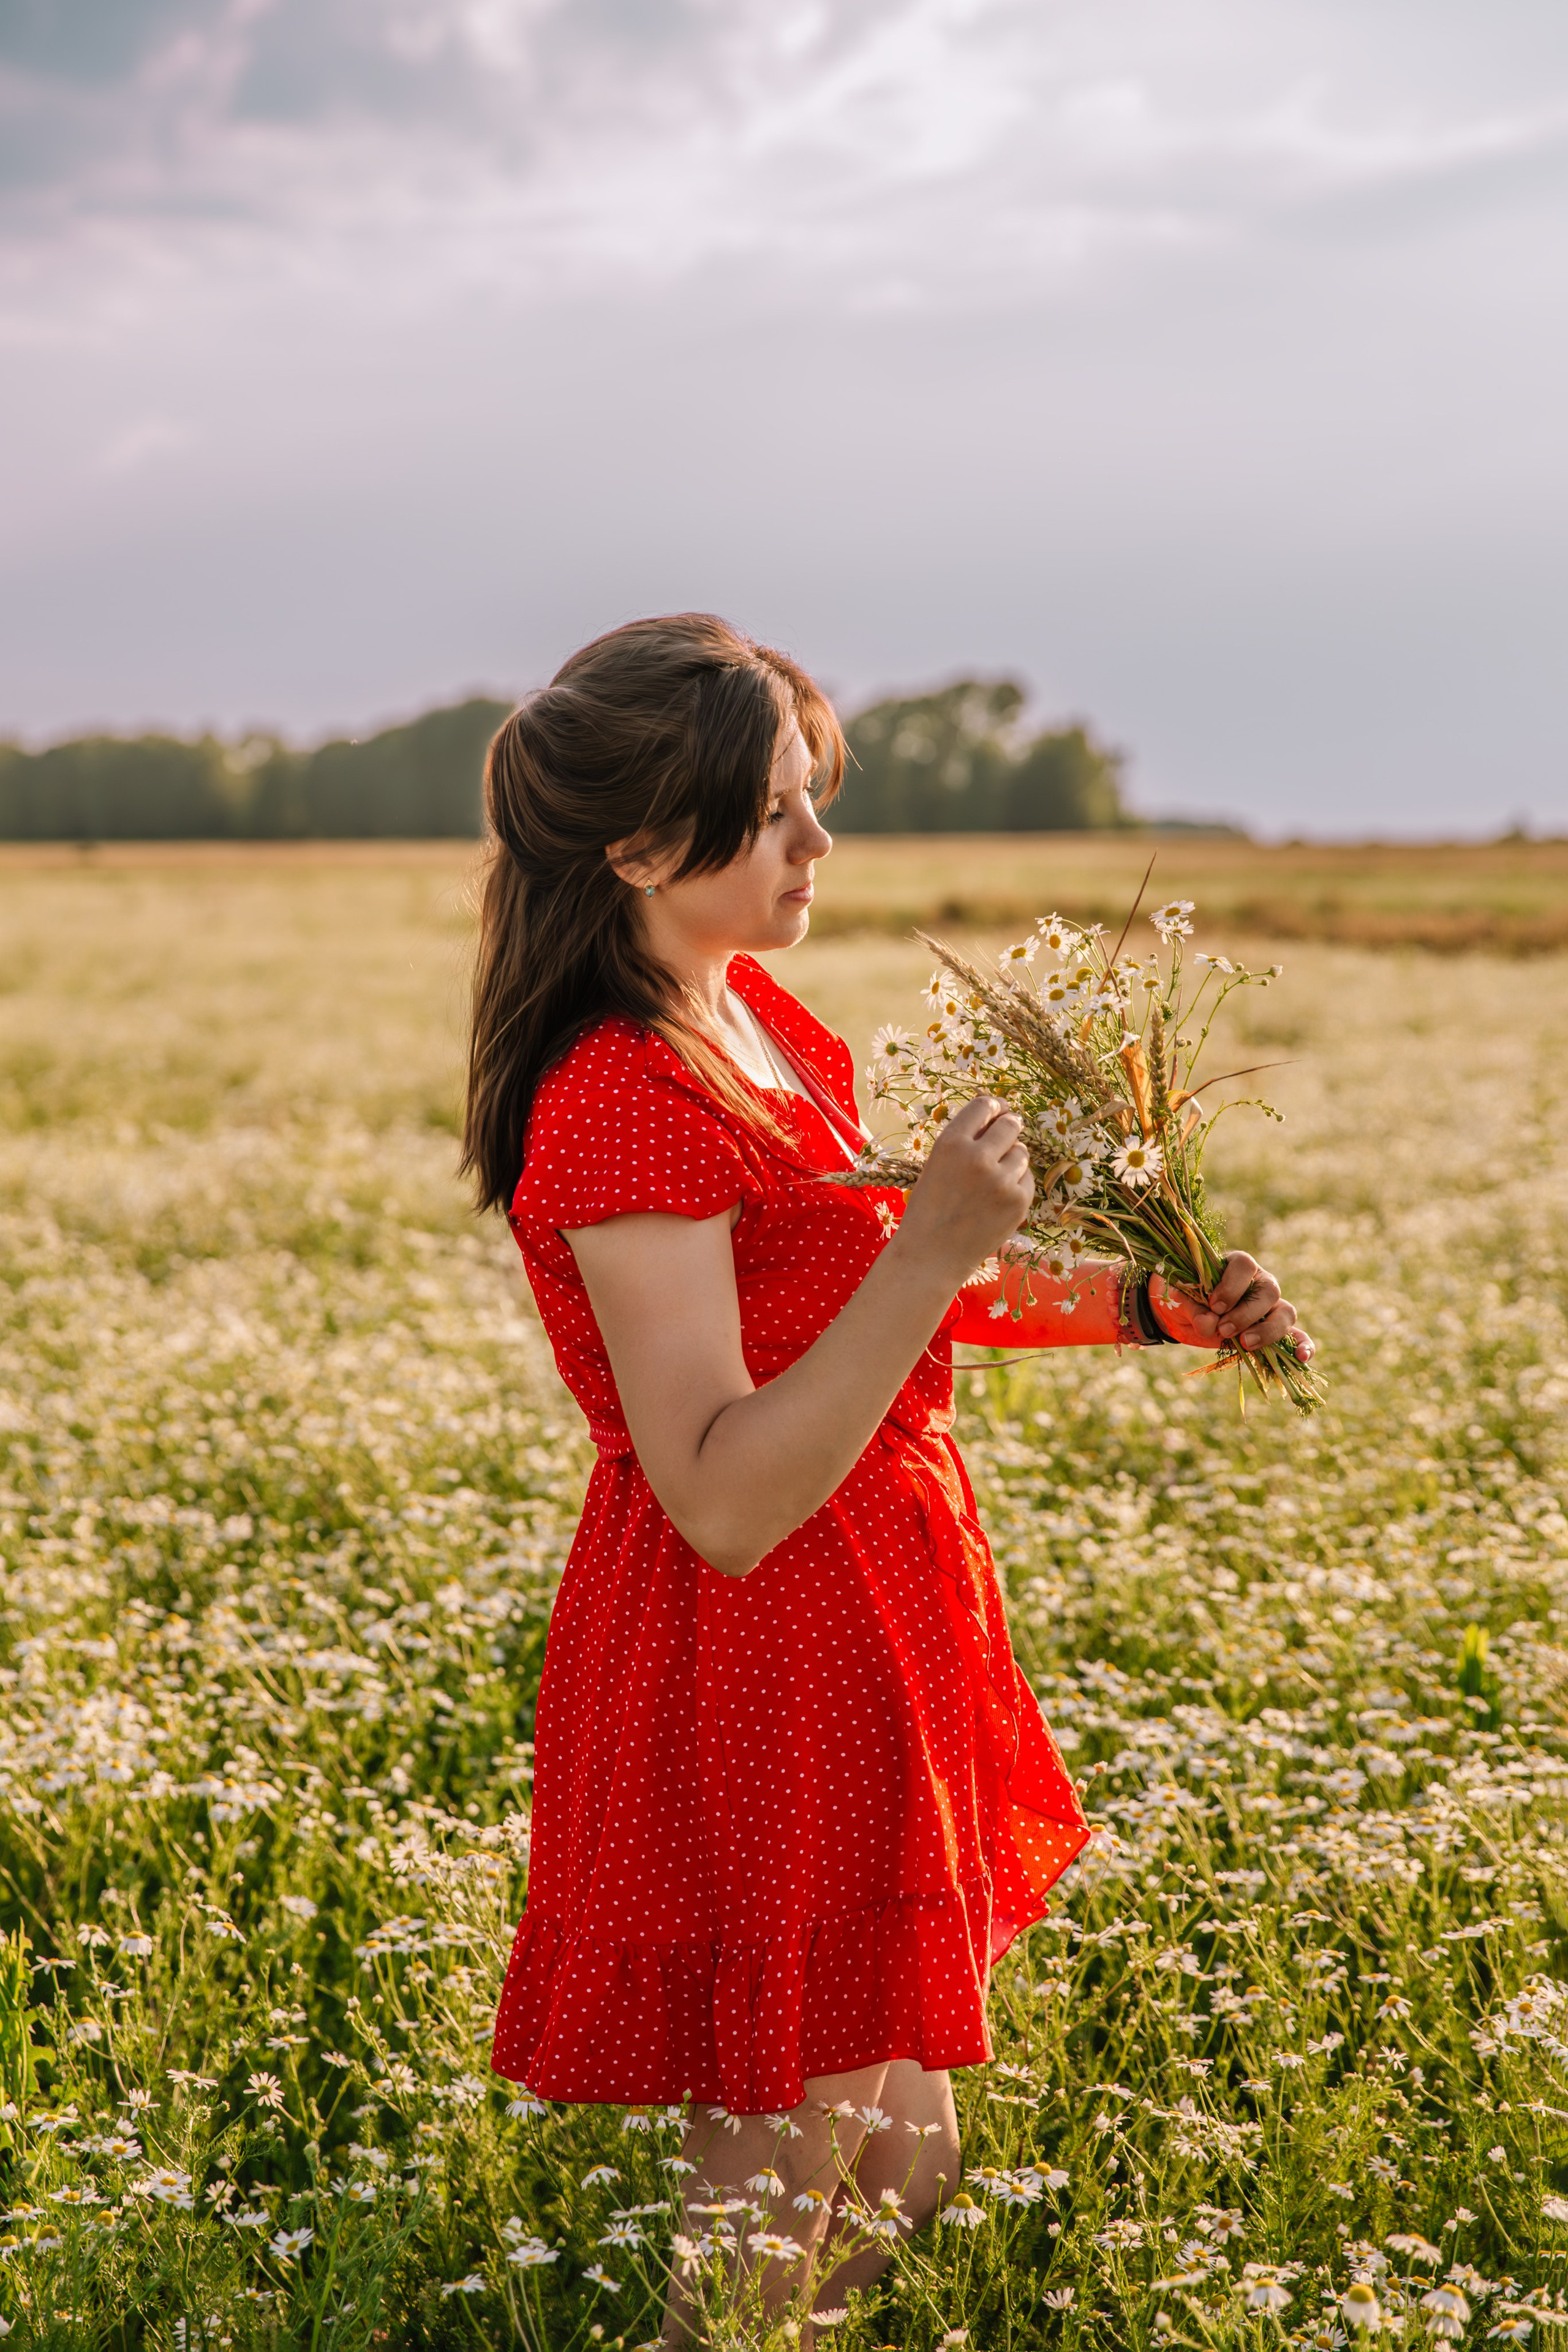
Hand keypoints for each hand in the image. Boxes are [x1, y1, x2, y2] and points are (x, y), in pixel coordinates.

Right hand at [895, 1096, 1034, 1286]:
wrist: (931, 1255)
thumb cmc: (930, 1208)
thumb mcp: (937, 1163)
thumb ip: (965, 1139)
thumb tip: (1001, 1114)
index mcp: (950, 1143)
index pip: (984, 1105)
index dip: (994, 1108)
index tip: (997, 1113)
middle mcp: (977, 1157)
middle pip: (1011, 1124)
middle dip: (1008, 1130)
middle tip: (1002, 1142)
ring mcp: (1001, 1181)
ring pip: (1021, 1152)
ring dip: (1011, 1160)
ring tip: (990, 1182)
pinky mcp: (1018, 1202)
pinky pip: (1027, 1179)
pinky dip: (1016, 1185)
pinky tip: (996, 1201)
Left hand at [1151, 1252, 1313, 1361]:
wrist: (1188, 1316)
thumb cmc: (1186, 1299)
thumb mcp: (1179, 1300)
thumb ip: (1191, 1308)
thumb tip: (1208, 1323)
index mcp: (1235, 1266)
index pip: (1244, 1265)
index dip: (1231, 1286)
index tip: (1214, 1306)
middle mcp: (1259, 1282)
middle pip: (1269, 1291)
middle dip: (1246, 1313)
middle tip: (1224, 1329)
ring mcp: (1271, 1306)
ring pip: (1285, 1312)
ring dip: (1267, 1330)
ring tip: (1245, 1343)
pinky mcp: (1275, 1329)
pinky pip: (1298, 1335)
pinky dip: (1303, 1346)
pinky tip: (1302, 1358)